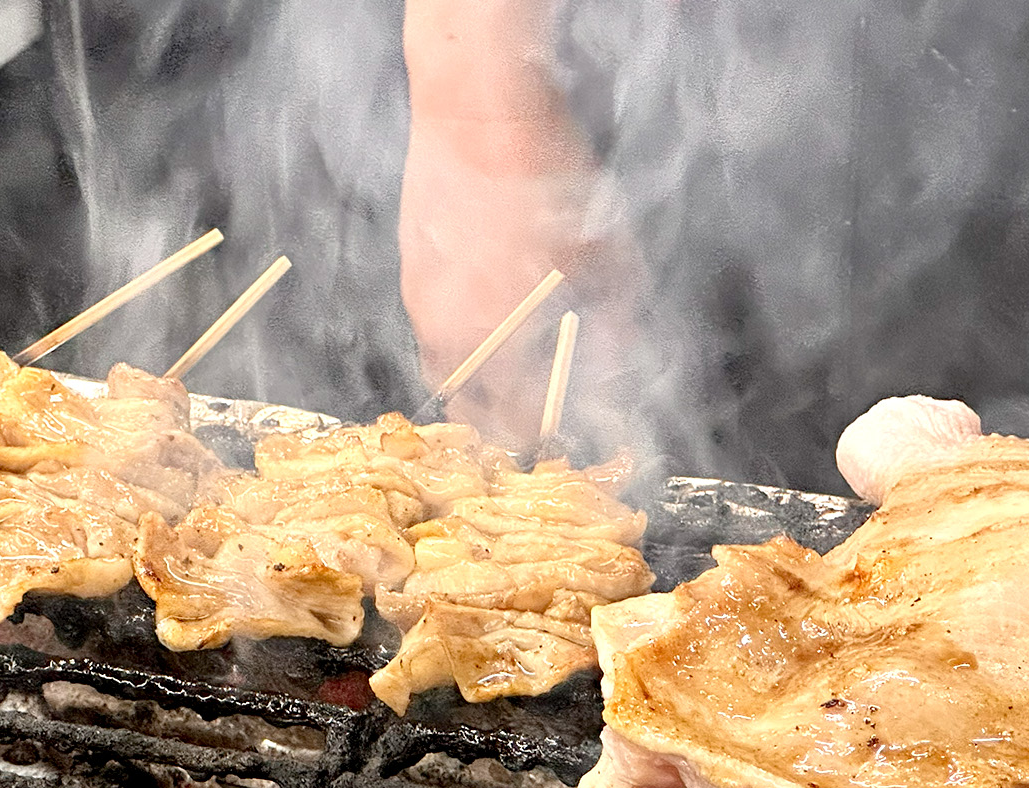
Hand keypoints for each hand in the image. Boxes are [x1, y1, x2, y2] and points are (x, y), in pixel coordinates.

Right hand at [400, 0, 632, 446]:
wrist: (476, 111)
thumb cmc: (547, 178)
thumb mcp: (608, 254)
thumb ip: (616, 322)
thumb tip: (618, 366)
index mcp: (498, 339)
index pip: (516, 420)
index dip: (541, 434)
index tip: (560, 436)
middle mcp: (449, 331)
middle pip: (466, 408)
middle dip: (498, 422)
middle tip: (527, 418)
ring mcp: (421, 299)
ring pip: (442, 367)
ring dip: (473, 381)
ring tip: (505, 376)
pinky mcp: (410, 267)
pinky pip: (429, 326)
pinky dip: (456, 337)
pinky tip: (484, 316)